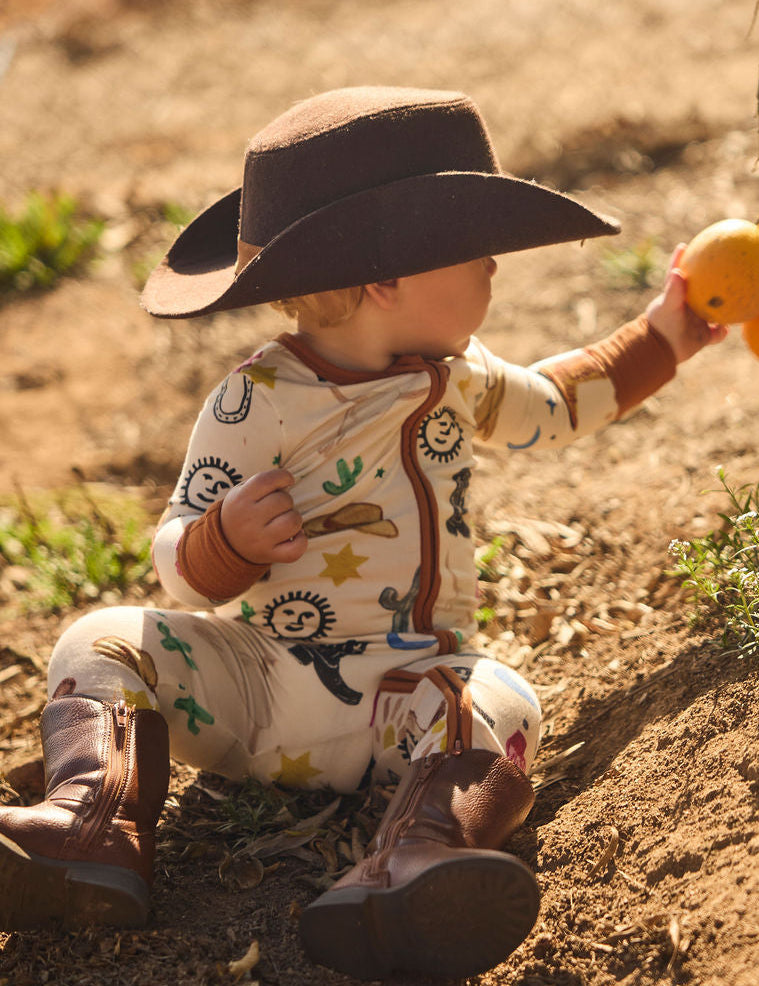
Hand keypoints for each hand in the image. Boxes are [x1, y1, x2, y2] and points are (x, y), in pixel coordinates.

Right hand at [220, 468, 306, 565]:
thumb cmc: (243, 510)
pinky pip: (297, 548)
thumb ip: (264, 484)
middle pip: (284, 500)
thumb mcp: (242, 492)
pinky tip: (294, 536)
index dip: (284, 476)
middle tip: (278, 507)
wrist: (227, 542)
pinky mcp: (270, 555)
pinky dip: (301, 540)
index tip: (287, 480)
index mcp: (240, 499)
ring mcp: (259, 540)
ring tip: (285, 520)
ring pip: (293, 522)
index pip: (267, 480)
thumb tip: (289, 483)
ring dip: (295, 518)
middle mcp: (248, 519)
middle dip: (286, 500)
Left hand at [646, 244, 727, 363]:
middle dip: (710, 282)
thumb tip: (678, 271)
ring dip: (723, 307)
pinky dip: (722, 331)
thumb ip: (673, 290)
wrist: (661, 353)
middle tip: (722, 268)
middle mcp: (687, 307)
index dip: (681, 260)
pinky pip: (717, 333)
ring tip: (735, 297)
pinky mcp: (702, 337)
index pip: (678, 274)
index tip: (683, 246)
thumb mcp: (668, 307)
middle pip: (702, 291)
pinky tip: (726, 329)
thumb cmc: (662, 327)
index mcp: (676, 297)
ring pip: (714, 312)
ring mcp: (695, 321)